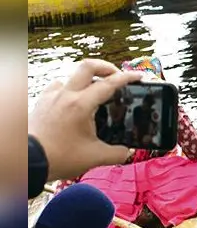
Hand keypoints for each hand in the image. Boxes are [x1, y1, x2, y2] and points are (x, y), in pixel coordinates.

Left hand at [28, 59, 144, 180]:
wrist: (27, 161)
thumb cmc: (59, 157)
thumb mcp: (95, 158)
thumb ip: (117, 153)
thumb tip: (126, 151)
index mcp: (82, 105)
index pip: (109, 83)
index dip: (127, 77)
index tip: (138, 77)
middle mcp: (66, 95)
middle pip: (88, 66)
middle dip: (106, 67)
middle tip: (116, 76)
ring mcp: (51, 97)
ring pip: (71, 76)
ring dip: (86, 80)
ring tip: (94, 92)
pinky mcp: (41, 103)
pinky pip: (57, 87)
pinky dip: (68, 89)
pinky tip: (72, 102)